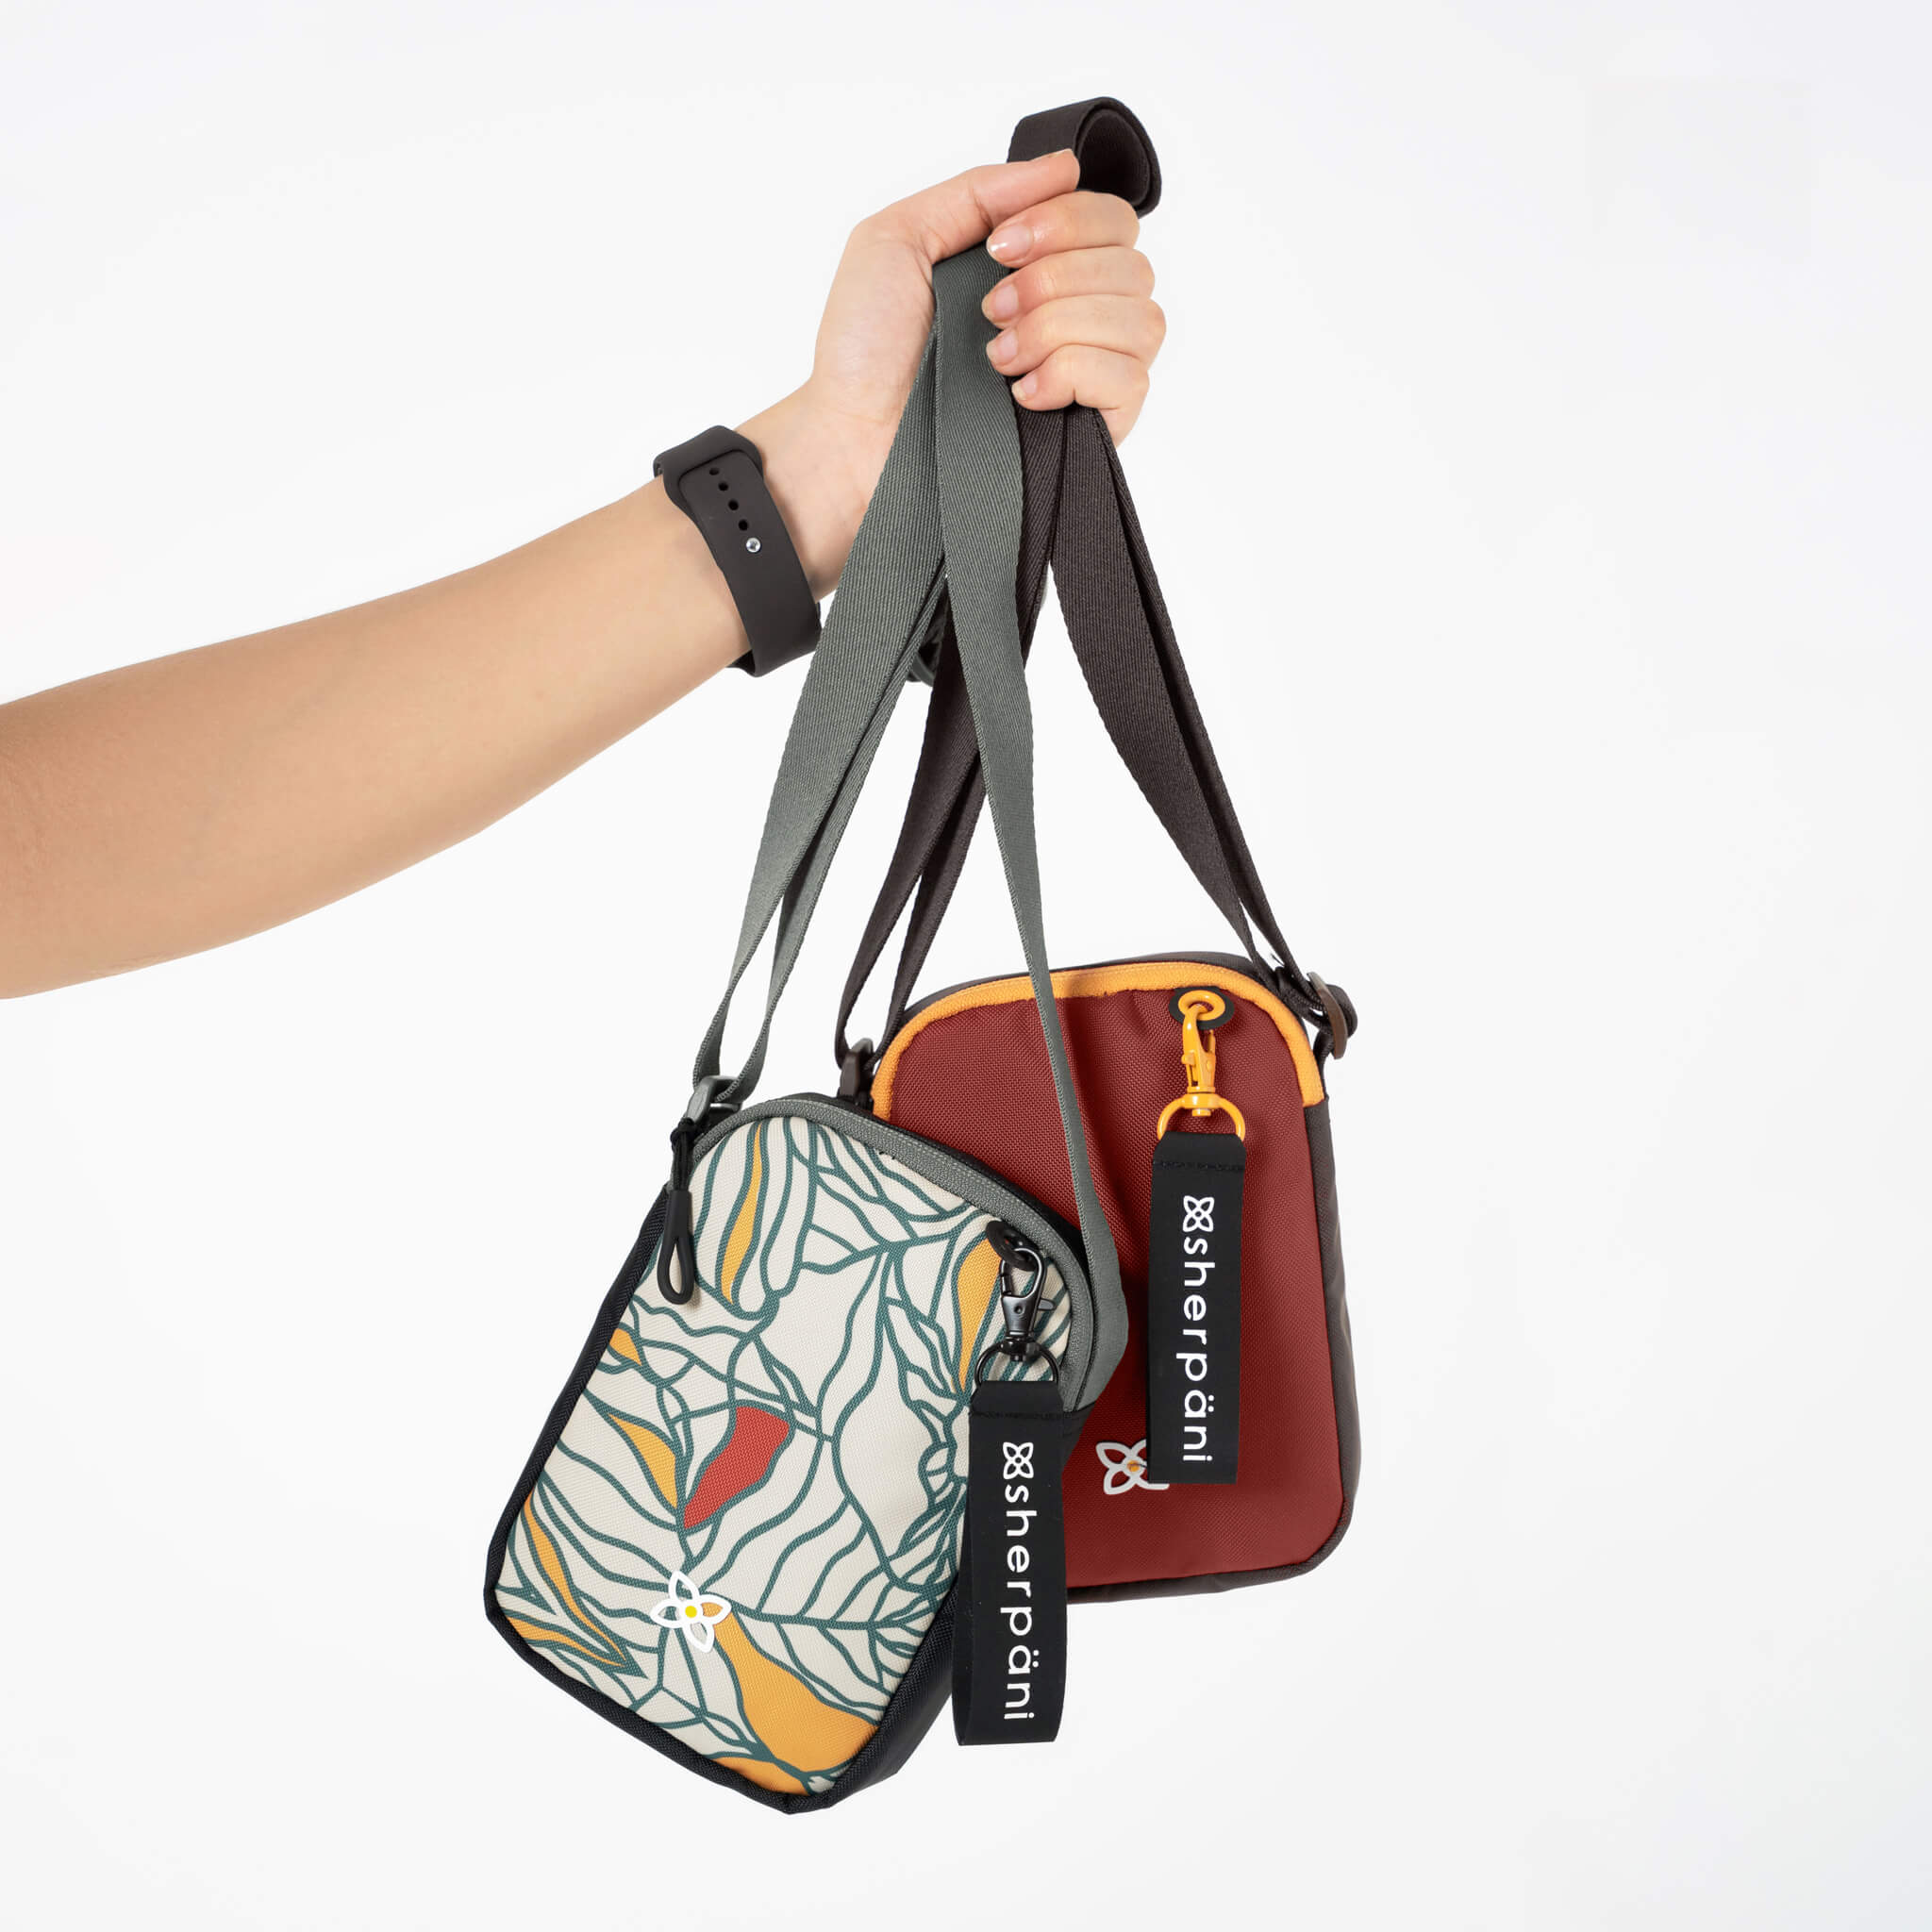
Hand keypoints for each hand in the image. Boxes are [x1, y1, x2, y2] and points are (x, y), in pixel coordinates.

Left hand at [742, 150, 1164, 596]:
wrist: (850, 439)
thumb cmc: (863, 353)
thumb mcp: (898, 238)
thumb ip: (980, 191)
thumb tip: (1066, 166)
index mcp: (1037, 267)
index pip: (1109, 219)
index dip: (1066, 220)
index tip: (1001, 249)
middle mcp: (1072, 317)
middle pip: (1133, 262)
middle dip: (1057, 275)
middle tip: (991, 308)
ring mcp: (1087, 376)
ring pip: (1141, 318)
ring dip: (1061, 325)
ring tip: (997, 356)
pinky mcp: (1093, 431)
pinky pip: (1130, 380)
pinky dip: (1073, 373)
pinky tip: (1022, 393)